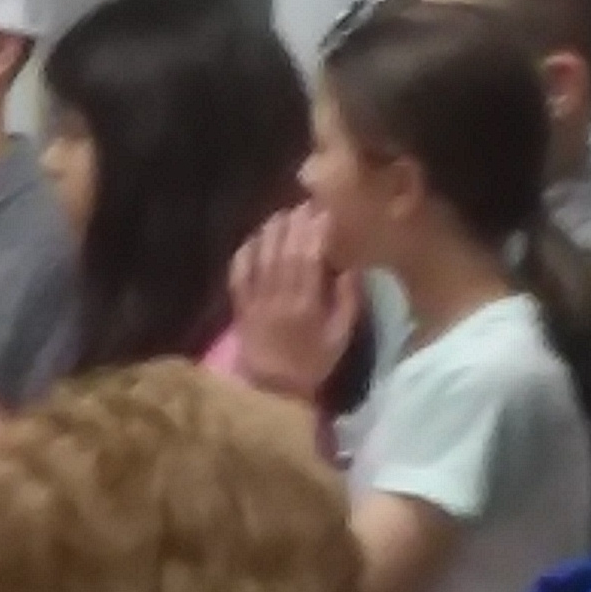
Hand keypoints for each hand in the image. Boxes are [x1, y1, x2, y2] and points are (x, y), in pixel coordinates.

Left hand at [225, 206, 360, 401]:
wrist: (273, 388)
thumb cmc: (313, 362)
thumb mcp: (341, 336)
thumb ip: (347, 301)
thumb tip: (351, 267)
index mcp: (306, 304)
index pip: (310, 258)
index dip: (315, 231)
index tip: (324, 211)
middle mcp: (278, 296)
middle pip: (284, 250)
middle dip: (295, 223)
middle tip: (304, 203)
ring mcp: (255, 299)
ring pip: (262, 256)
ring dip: (272, 231)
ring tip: (283, 214)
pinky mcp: (239, 304)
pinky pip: (239, 272)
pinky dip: (246, 251)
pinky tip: (255, 237)